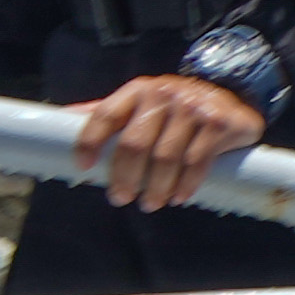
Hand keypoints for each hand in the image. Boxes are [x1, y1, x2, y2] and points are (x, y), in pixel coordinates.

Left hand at [67, 73, 268, 210]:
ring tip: (149, 203)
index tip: (84, 168)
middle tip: (120, 198)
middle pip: (134, 144)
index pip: (105, 115)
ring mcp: (193, 108)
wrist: (231, 100)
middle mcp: (164, 95)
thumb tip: (63, 116)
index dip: (90, 142)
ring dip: (154, 188)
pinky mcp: (218, 124)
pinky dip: (184, 185)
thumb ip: (109, 112)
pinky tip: (177, 198)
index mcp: (138, 90)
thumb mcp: (142, 104)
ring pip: (165, 158)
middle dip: (124, 177)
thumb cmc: (175, 109)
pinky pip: (196, 163)